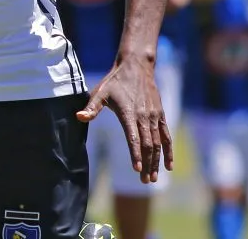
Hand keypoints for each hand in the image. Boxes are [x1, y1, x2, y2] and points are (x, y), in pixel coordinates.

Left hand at [76, 56, 172, 182]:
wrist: (136, 67)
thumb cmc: (114, 81)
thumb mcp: (100, 92)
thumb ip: (91, 107)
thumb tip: (79, 117)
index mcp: (129, 113)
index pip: (134, 138)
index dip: (135, 153)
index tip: (136, 169)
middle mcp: (144, 116)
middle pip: (148, 145)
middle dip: (147, 164)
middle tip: (144, 181)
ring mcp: (154, 116)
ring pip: (158, 143)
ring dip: (156, 161)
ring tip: (152, 178)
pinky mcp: (160, 115)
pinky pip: (166, 136)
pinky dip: (168, 151)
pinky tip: (168, 166)